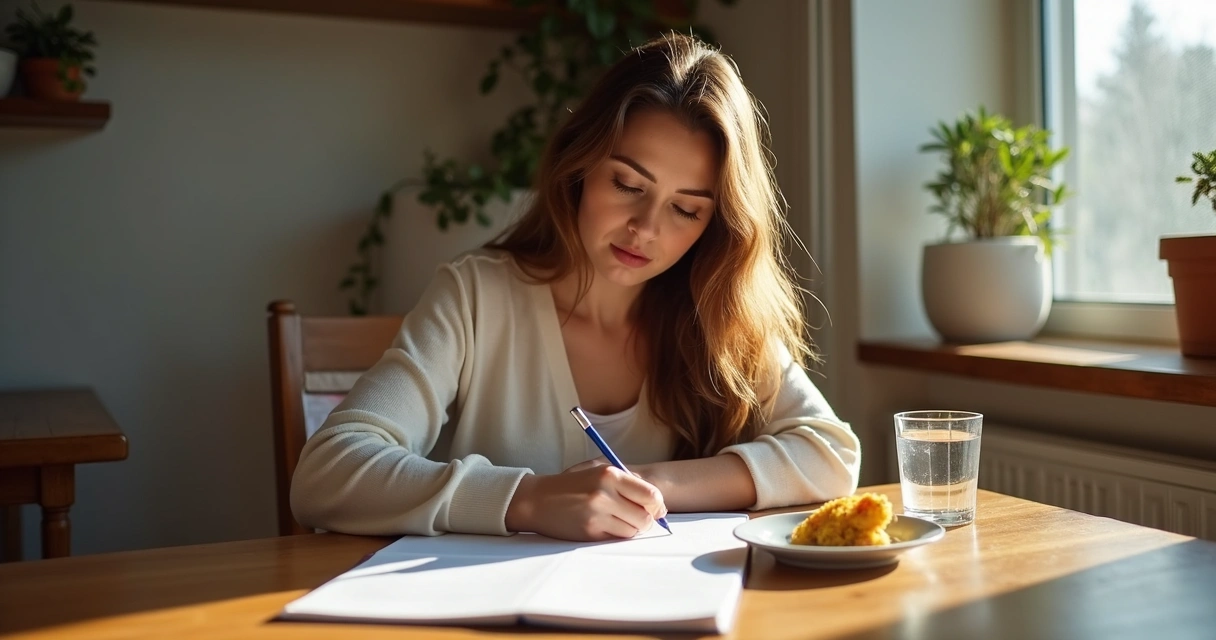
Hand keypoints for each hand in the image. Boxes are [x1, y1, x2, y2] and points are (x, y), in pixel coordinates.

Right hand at [505, 464, 667, 541]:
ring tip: (616, 519)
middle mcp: (604, 494)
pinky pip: (616, 539)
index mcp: (610, 474)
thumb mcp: (598, 471)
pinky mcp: (589, 533)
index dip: (658, 505)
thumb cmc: (572, 484)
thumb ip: (628, 482)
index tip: (655, 509)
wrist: (537, 499)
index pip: (651, 495)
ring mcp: (596, 515)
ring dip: (629, 528)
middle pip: (645, 517)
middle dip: (645, 520)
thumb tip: (658, 503)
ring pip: (632, 531)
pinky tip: (603, 525)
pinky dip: (615, 535)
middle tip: (636, 517)